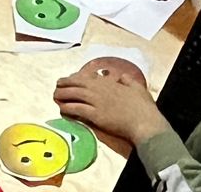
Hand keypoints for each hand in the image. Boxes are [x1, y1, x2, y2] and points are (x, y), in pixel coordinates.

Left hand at [53, 70, 169, 144]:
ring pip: (74, 94)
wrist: (145, 123)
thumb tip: (123, 77)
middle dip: (65, 83)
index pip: (88, 77)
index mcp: (110, 83)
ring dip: (63, 94)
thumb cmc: (143, 107)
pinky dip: (68, 108)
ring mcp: (97, 102)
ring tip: (55, 95)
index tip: (71, 78)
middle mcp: (100, 90)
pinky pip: (77, 109)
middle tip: (58, 84)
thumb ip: (128, 81)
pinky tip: (62, 109)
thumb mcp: (138, 88)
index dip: (77, 77)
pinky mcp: (95, 115)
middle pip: (77, 83)